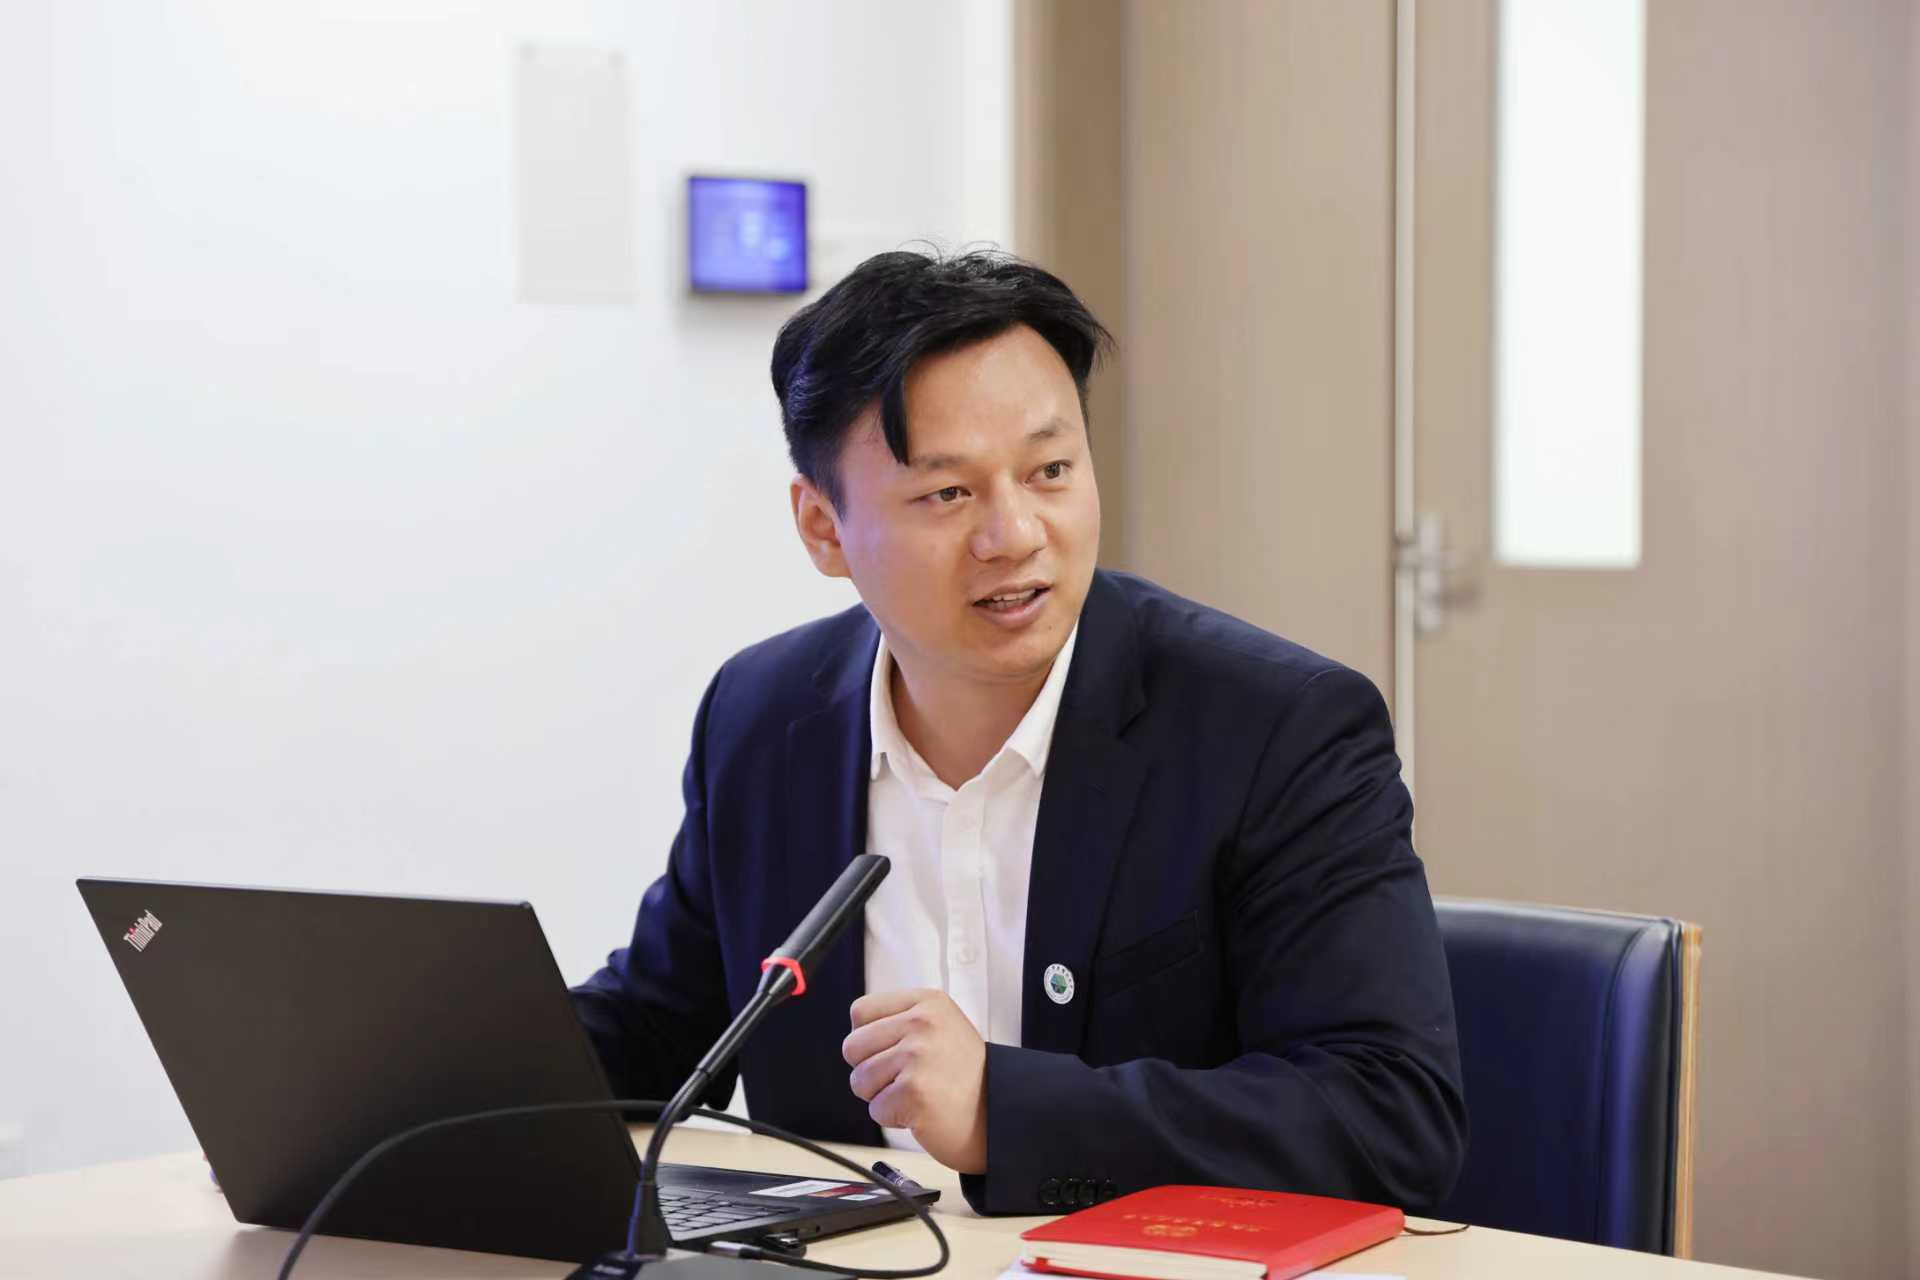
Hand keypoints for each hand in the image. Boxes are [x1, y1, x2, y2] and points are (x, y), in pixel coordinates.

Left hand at [843, 988, 987, 1172]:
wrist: (999, 1115)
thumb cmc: (965, 1077)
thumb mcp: (941, 1027)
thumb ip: (901, 1021)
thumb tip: (855, 1032)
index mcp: (927, 1002)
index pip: (860, 1012)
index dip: (868, 1039)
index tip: (892, 1052)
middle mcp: (923, 1023)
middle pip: (853, 1046)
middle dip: (870, 1070)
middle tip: (904, 1079)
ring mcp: (918, 1056)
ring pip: (860, 1080)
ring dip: (882, 1096)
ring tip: (915, 1093)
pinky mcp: (914, 1091)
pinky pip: (876, 1109)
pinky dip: (894, 1118)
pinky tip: (921, 1111)